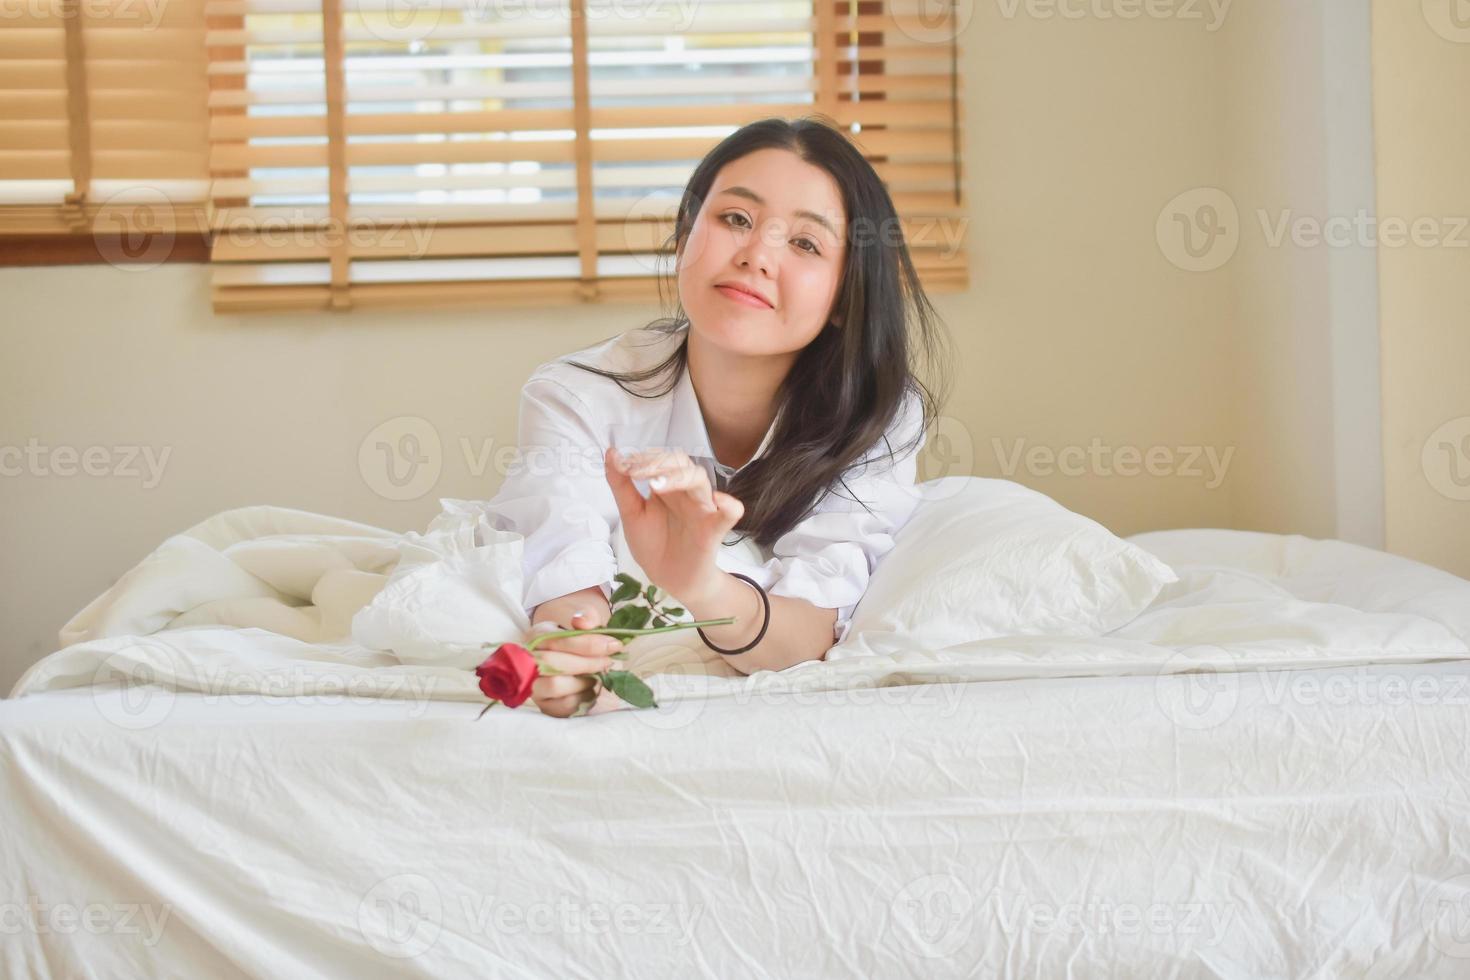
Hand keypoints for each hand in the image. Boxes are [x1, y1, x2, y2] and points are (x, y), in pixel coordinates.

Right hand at [527, 603, 623, 718]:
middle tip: (608, 661)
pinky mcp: (545, 706)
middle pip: (553, 663)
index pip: (558, 640)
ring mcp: (534, 686)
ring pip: (555, 685)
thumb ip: (586, 617)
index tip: (613, 645)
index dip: (588, 643)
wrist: (571, 659)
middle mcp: (528, 661)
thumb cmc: (578, 640)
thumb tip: (582, 622)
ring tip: (597, 674)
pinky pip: (564, 705)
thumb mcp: (583, 622)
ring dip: (584, 681)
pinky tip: (591, 687)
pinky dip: (584, 697)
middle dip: (587, 663)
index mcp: (537, 636)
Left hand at [603, 447, 744, 605]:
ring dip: (680, 477)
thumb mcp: (631, 513)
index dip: (644, 458)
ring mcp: (702, 509)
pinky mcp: (714, 530)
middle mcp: (686, 492)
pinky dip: (729, 505)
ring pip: (700, 480)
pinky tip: (719, 501)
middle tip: (635, 473)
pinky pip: (731, 514)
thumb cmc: (653, 544)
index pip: (662, 459)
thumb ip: (621, 484)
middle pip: (682, 463)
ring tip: (656, 485)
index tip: (623, 465)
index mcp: (668, 486)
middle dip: (658, 463)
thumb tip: (611, 453)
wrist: (668, 579)